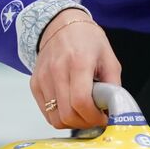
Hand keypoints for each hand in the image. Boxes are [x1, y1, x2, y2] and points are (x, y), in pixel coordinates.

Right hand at [28, 10, 120, 130]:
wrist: (60, 24)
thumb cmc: (87, 39)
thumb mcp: (109, 57)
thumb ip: (113, 84)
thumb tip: (114, 110)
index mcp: (78, 62)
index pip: (81, 102)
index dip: (94, 117)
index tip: (103, 117)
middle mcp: (57, 71)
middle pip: (67, 114)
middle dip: (85, 123)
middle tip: (95, 117)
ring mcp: (43, 78)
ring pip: (55, 118)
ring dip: (72, 123)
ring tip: (83, 113)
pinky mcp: (35, 84)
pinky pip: (47, 113)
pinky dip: (60, 116)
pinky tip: (71, 107)